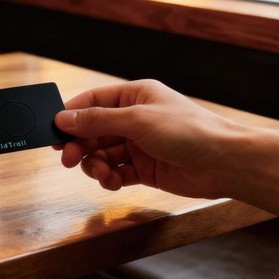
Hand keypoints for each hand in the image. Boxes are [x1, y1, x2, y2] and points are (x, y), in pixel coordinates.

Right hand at [55, 79, 232, 197]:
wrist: (224, 163)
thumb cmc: (188, 131)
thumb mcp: (137, 120)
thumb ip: (97, 120)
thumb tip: (63, 118)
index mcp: (134, 97)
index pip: (93, 101)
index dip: (71, 115)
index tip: (53, 131)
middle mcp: (134, 119)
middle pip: (93, 131)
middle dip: (79, 145)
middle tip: (67, 159)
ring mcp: (138, 145)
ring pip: (102, 153)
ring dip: (95, 164)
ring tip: (101, 174)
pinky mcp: (144, 168)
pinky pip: (116, 172)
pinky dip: (110, 178)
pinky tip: (113, 182)